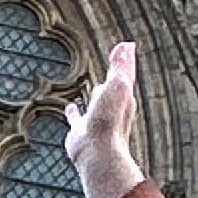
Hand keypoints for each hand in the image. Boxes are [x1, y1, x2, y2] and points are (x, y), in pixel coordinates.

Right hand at [64, 41, 142, 197]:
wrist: (97, 152)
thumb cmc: (109, 120)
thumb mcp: (117, 85)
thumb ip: (121, 66)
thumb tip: (128, 45)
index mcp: (124, 98)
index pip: (125, 74)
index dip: (125, 62)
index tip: (127, 48)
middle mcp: (112, 110)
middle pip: (114, 89)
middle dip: (116, 79)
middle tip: (115, 69)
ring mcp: (96, 120)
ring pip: (97, 104)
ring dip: (97, 96)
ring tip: (95, 89)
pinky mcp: (80, 132)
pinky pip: (76, 119)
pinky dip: (73, 112)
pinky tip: (70, 108)